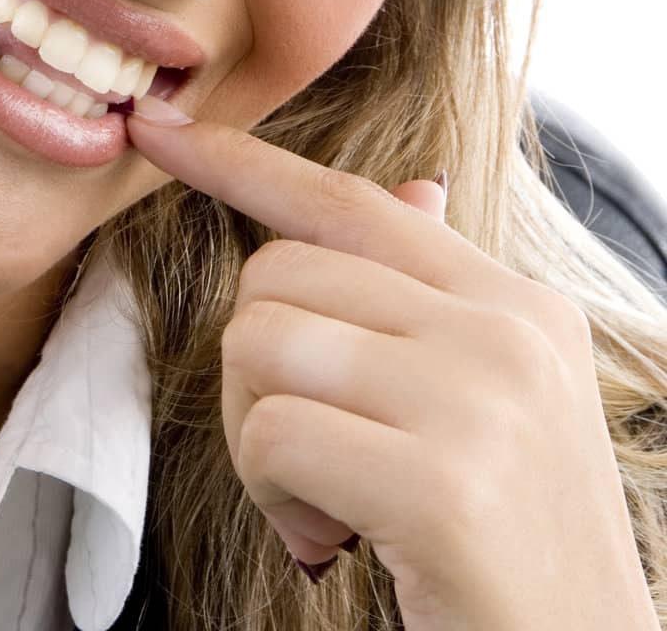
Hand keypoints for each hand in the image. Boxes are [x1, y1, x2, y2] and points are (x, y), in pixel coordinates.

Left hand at [126, 106, 657, 630]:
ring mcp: (480, 400)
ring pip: (259, 343)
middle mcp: (504, 330)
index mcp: (516, 302)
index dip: (244, 161)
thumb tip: (415, 189)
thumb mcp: (498, 403)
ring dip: (256, 437)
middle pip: (278, 274)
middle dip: (252, 370)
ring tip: (321, 503)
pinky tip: (331, 542)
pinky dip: (271, 496)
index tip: (162, 133)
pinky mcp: (444, 484)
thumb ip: (434, 303)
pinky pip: (271, 435)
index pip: (352, 200)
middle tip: (307, 461)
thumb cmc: (517, 547)